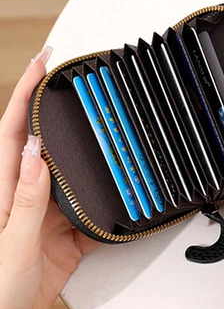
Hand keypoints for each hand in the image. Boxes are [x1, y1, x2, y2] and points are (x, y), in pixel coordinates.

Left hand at [0, 48, 99, 308]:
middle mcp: (25, 196)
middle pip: (48, 144)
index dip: (25, 92)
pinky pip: (94, 213)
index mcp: (3, 190)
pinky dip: (111, 206)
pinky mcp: (65, 237)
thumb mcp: (9, 246)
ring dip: (94, 157)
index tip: (43, 62)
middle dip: (63, 112)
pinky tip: (126, 195)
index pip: (14, 130)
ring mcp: (46, 216)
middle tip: (85, 85)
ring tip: (115, 133)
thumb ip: (25, 201)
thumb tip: (37, 154)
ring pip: (76, 176)